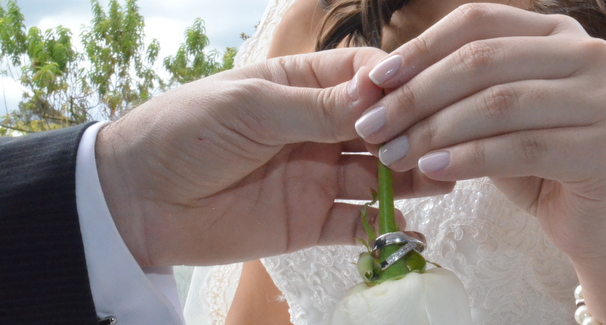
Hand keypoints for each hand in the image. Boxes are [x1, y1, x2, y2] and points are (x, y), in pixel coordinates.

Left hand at [95, 48, 453, 266]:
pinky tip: (410, 228)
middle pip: (380, 128)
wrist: (137, 200)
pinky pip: (357, 223)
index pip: (363, 78)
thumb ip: (318, 108)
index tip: (417, 99)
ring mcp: (317, 176)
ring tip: (446, 179)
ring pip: (377, 175)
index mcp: (301, 88)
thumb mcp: (252, 108)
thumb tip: (381, 99)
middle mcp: (316, 130)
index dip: (394, 88)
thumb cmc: (186, 132)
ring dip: (410, 177)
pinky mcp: (310, 221)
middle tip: (445, 144)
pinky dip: (384, 227)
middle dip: (412, 133)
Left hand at [357, 3, 605, 260]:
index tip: (372, 82)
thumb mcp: (487, 114)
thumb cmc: (532, 160)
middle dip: (416, 95)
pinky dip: (467, 158)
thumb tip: (372, 84)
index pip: (477, 22)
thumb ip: (448, 92)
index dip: (419, 49)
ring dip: (434, 130)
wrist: (590, 217)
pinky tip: (431, 169)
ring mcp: (604, 99)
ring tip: (393, 154)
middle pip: (482, 60)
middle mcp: (587, 54)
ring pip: (498, 104)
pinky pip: (520, 148)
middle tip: (371, 126)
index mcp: (556, 31)